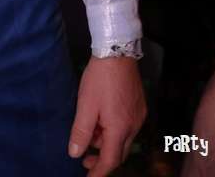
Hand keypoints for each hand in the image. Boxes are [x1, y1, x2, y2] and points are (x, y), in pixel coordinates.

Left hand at [68, 56, 145, 175]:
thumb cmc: (100, 78)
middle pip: (119, 152)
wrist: (117, 50)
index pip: (110, 161)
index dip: (98, 172)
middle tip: (85, 159)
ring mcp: (139, 115)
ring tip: (90, 133)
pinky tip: (102, 120)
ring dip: (107, 142)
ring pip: (123, 139)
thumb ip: (81, 131)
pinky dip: (114, 130)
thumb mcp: (86, 105)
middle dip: (102, 159)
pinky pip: (127, 127)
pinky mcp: (139, 106)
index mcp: (120, 128)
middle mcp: (134, 126)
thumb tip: (75, 153)